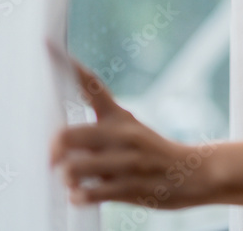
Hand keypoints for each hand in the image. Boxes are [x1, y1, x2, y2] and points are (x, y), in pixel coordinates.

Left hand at [49, 55, 219, 207]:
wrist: (193, 173)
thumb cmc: (151, 152)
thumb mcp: (129, 129)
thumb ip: (96, 128)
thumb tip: (56, 136)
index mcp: (119, 116)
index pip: (92, 86)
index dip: (71, 68)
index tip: (49, 45)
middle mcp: (122, 134)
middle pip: (68, 135)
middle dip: (53, 151)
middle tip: (52, 161)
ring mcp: (127, 161)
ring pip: (74, 169)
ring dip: (67, 178)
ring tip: (72, 182)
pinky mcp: (131, 187)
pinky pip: (89, 193)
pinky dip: (79, 196)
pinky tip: (83, 195)